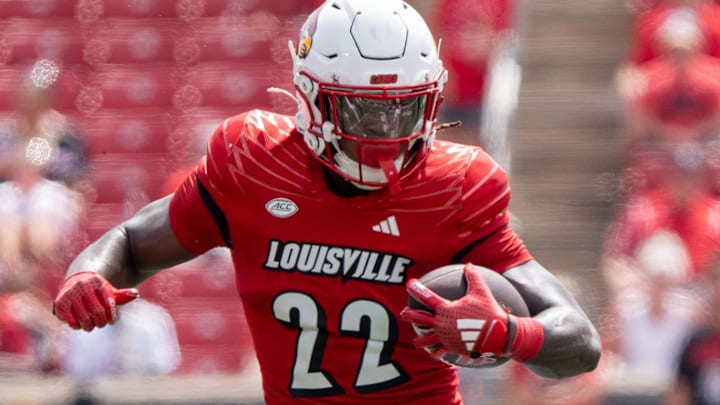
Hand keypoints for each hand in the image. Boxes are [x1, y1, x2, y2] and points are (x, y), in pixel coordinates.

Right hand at [53, 271, 138, 331]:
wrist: (75, 284)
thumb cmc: (97, 292)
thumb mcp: (110, 292)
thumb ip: (122, 295)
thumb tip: (136, 294)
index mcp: (97, 282)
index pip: (109, 304)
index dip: (112, 316)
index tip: (112, 320)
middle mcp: (82, 285)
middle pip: (97, 313)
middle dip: (101, 322)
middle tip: (101, 324)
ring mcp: (70, 294)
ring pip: (84, 319)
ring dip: (89, 326)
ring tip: (90, 326)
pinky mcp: (60, 303)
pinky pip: (71, 321)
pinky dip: (76, 326)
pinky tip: (79, 324)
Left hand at [400, 263, 542, 361]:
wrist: (498, 335)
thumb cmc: (489, 311)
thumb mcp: (482, 291)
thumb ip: (473, 276)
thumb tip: (469, 264)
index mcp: (446, 309)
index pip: (426, 297)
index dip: (416, 289)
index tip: (409, 284)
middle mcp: (441, 323)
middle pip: (418, 318)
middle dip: (408, 315)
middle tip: (403, 312)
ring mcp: (445, 337)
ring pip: (425, 340)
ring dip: (419, 340)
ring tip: (416, 341)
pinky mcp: (451, 348)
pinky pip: (439, 352)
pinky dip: (435, 354)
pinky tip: (433, 354)